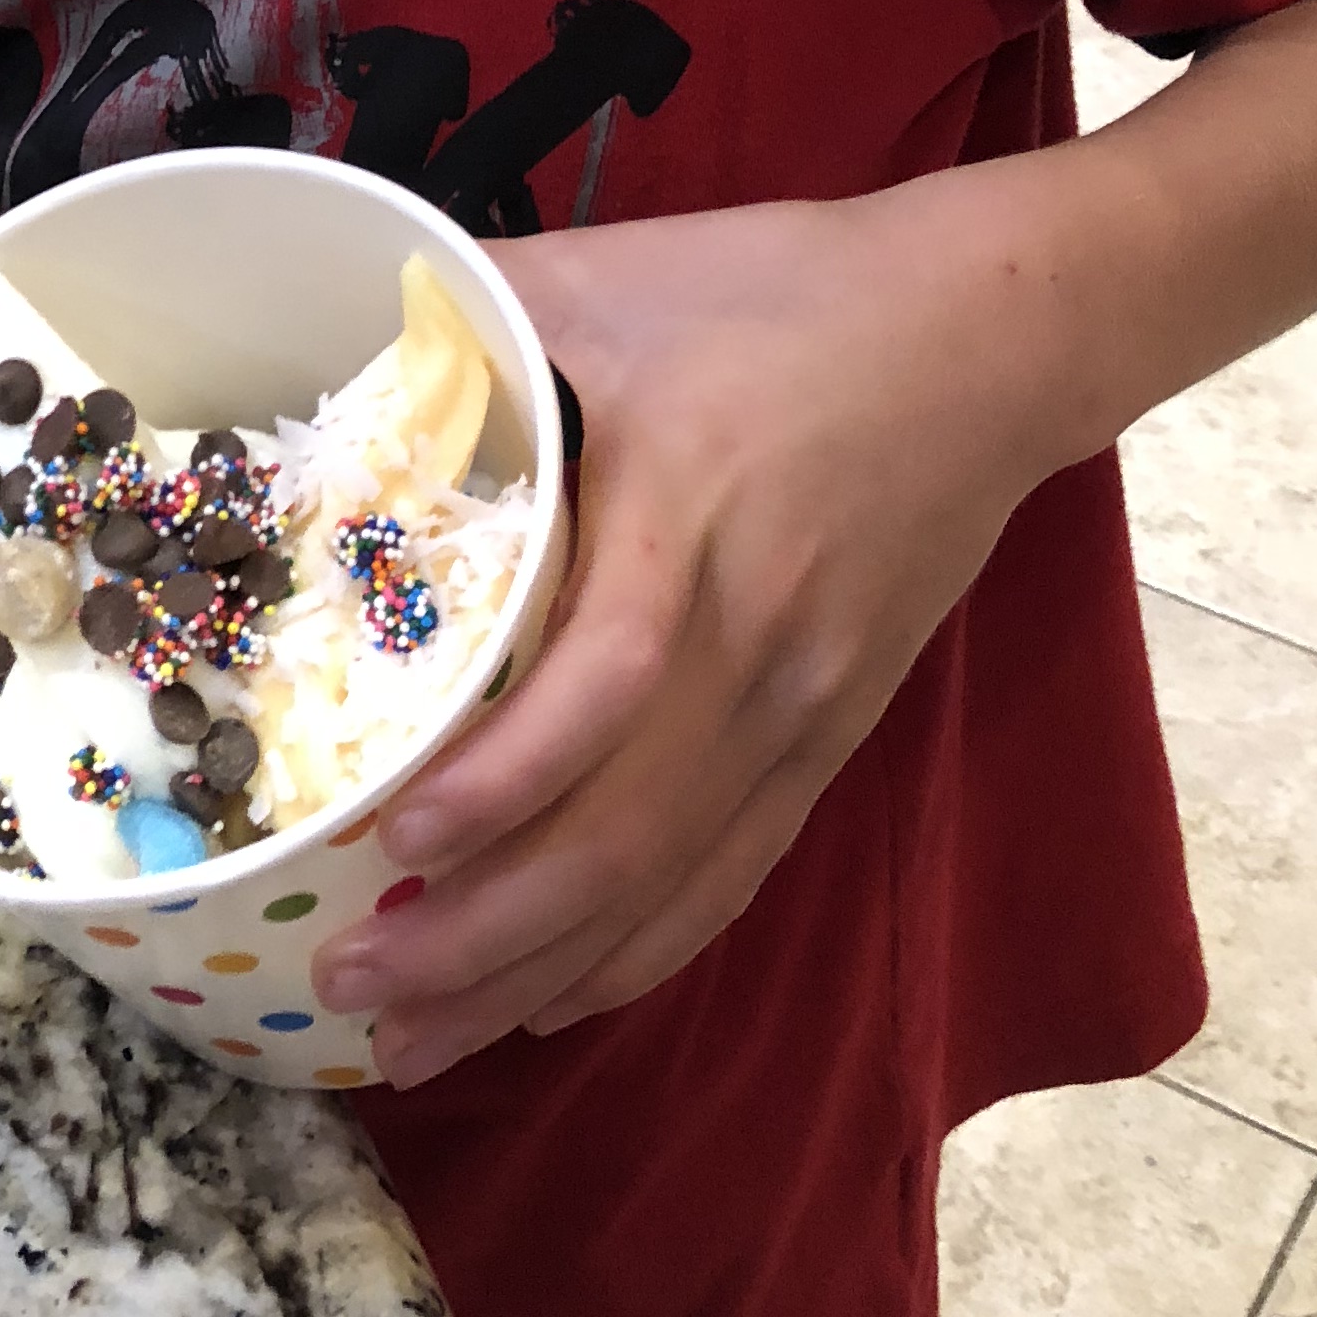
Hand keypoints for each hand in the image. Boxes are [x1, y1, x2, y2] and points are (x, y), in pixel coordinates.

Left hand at [311, 189, 1050, 1086]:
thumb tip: (330, 340)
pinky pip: (731, 871)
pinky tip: (551, 998)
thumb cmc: (786, 293)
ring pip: (670, 880)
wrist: (987, 338)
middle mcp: (758, 649)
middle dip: (480, 932)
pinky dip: (638, 950)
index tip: (393, 839)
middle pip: (625, 833)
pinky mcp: (833, 739)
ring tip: (413, 1040)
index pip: (605, 688)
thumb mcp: (612, 277)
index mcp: (693, 526)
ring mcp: (805, 711)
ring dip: (538, 972)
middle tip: (346, 983)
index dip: (505, 782)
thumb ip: (470, 314)